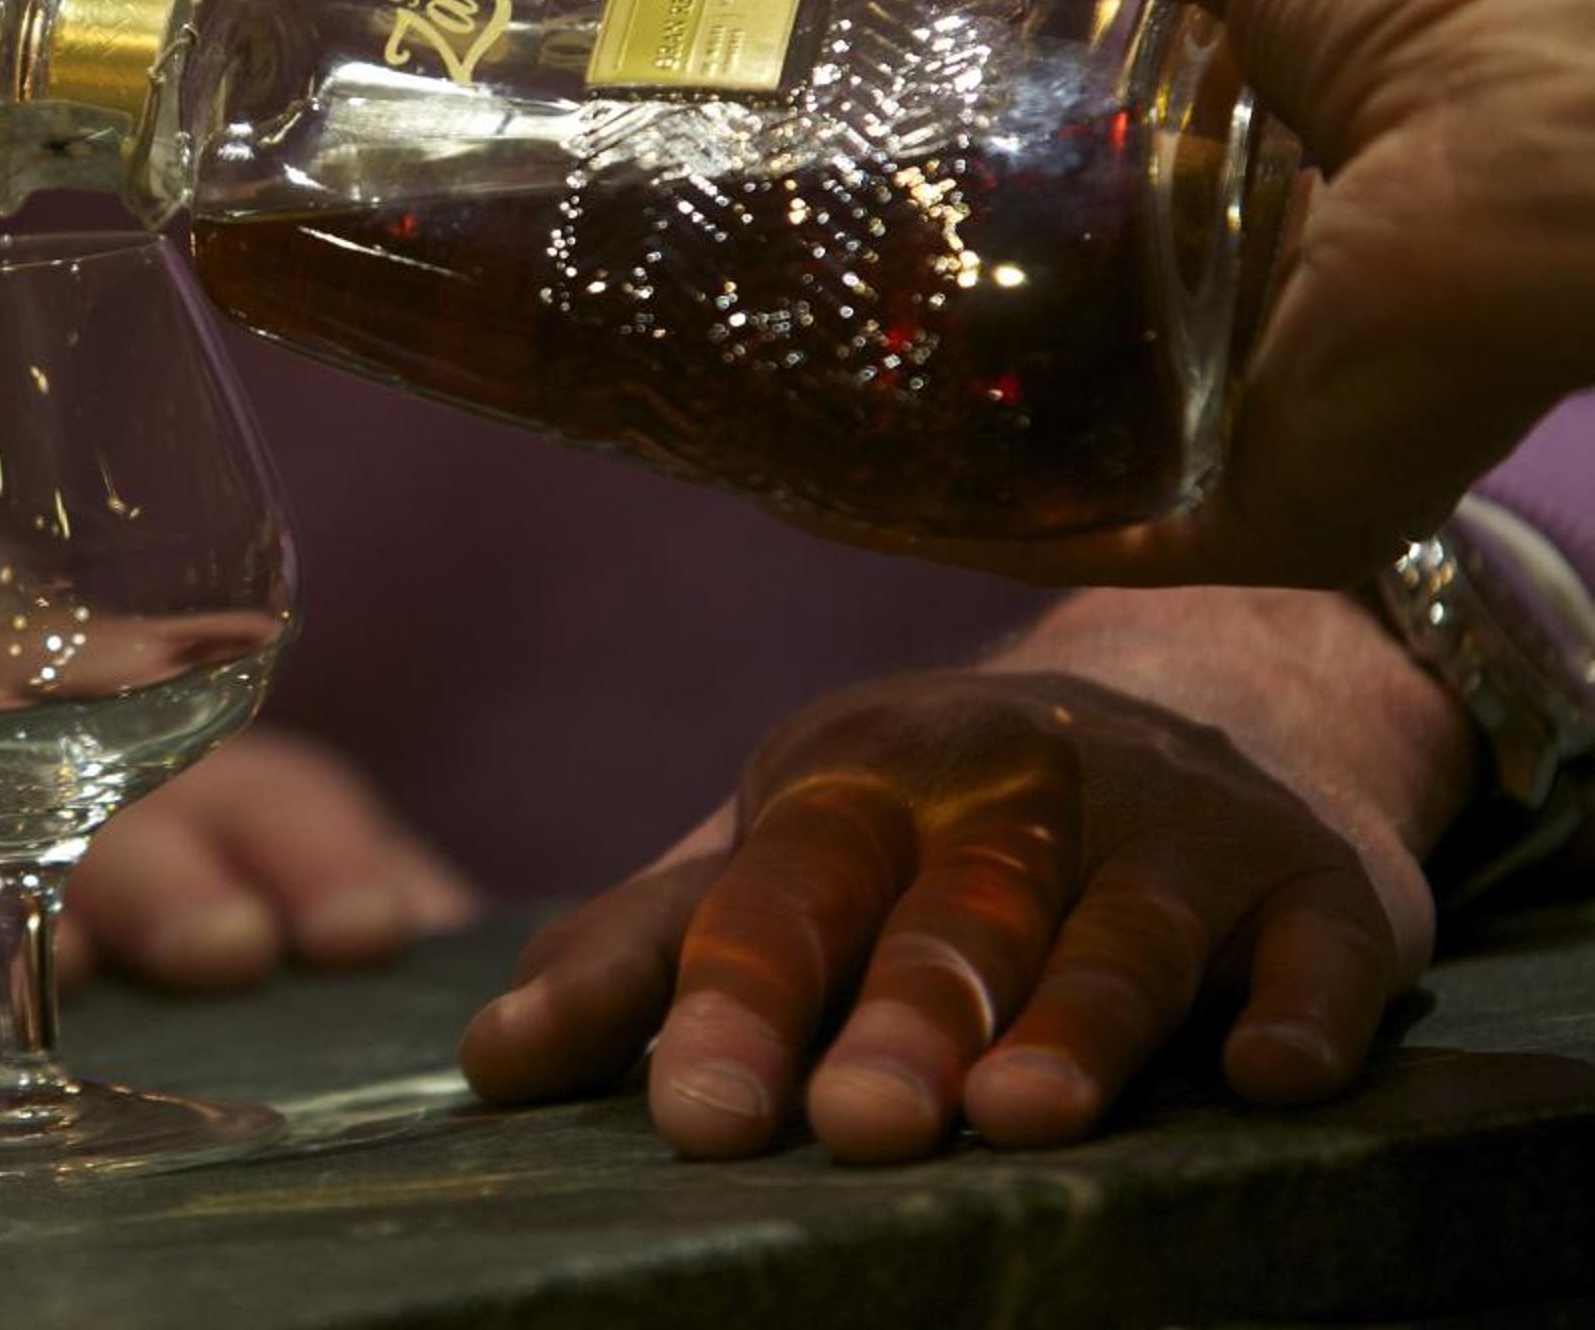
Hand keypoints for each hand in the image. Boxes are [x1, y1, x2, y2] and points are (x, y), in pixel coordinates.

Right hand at [0, 724, 478, 1016]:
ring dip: (34, 929)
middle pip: (129, 835)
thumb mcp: (247, 805)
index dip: (325, 862)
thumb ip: (341, 866)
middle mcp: (80, 794)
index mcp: (206, 773)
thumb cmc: (134, 793)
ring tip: (70, 972)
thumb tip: (461, 935)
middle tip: (228, 947)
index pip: (281, 804)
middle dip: (180, 891)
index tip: (367, 930)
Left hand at [459, 587, 1474, 1161]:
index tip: (692, 1116)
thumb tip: (489, 1064)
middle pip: (949, 912)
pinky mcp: (1319, 878)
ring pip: (1119, 929)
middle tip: (855, 1124)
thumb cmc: (939, 816)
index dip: (732, 1002)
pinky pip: (1321, 943)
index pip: (780, 892)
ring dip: (1075, 1021)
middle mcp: (1016, 781)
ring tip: (1022, 1116)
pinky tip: (1275, 1070)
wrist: (1208, 686)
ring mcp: (1177, 823)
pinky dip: (1303, 1004)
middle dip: (902, 1015)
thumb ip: (645, 950)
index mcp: (859, 776)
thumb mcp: (783, 850)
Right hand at [844, 0, 1594, 589]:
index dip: (974, 178)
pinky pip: (1079, 544)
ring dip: (930, 434)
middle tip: (786, 272)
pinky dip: (959, 530)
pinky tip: (838, 494)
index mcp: (1273, 190)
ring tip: (782, 388)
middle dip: (935, 312)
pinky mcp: (1246, 515)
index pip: (1097, 199)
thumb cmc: (1434, 33)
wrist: (1555, 176)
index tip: (839, 158)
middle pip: (1062, 332)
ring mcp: (1248, 432)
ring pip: (1056, 454)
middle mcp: (1254, 323)